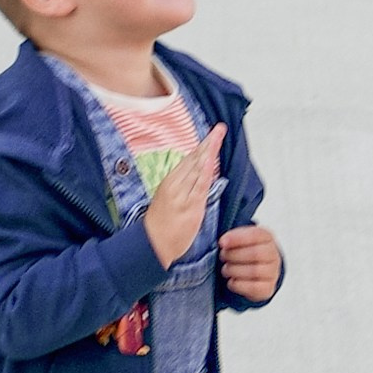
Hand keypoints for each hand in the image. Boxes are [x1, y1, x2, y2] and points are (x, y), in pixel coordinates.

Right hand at [143, 123, 223, 266]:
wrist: (152, 244)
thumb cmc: (160, 225)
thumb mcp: (168, 200)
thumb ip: (183, 187)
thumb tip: (197, 175)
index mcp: (170, 182)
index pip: (189, 160)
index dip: (202, 146)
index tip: (212, 134)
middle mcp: (176, 185)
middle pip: (194, 160)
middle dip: (208, 143)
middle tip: (220, 128)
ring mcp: (183, 195)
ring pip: (198, 168)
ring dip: (209, 151)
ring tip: (218, 136)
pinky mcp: (191, 207)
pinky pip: (200, 186)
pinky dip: (206, 171)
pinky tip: (212, 159)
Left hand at [218, 222, 282, 299]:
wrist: (258, 268)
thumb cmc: (246, 251)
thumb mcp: (240, 239)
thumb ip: (232, 238)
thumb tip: (224, 242)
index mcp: (267, 238)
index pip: (255, 235)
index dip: (237, 239)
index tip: (222, 242)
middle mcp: (273, 255)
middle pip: (255, 254)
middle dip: (233, 255)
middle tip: (223, 256)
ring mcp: (272, 273)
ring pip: (254, 271)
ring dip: (234, 270)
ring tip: (226, 269)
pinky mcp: (268, 288)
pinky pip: (253, 288)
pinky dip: (238, 285)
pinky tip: (232, 281)